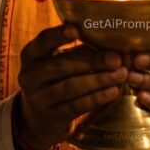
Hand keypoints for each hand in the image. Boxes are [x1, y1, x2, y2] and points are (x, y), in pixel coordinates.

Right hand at [17, 24, 126, 149]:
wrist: (38, 119)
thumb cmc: (55, 80)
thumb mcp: (58, 62)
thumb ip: (77, 52)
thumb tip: (111, 44)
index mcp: (31, 54)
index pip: (43, 41)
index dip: (58, 35)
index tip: (76, 30)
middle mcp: (29, 75)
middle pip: (61, 65)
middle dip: (92, 61)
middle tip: (116, 59)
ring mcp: (38, 98)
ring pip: (70, 87)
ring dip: (98, 80)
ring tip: (120, 75)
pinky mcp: (50, 117)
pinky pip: (75, 107)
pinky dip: (96, 98)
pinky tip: (112, 92)